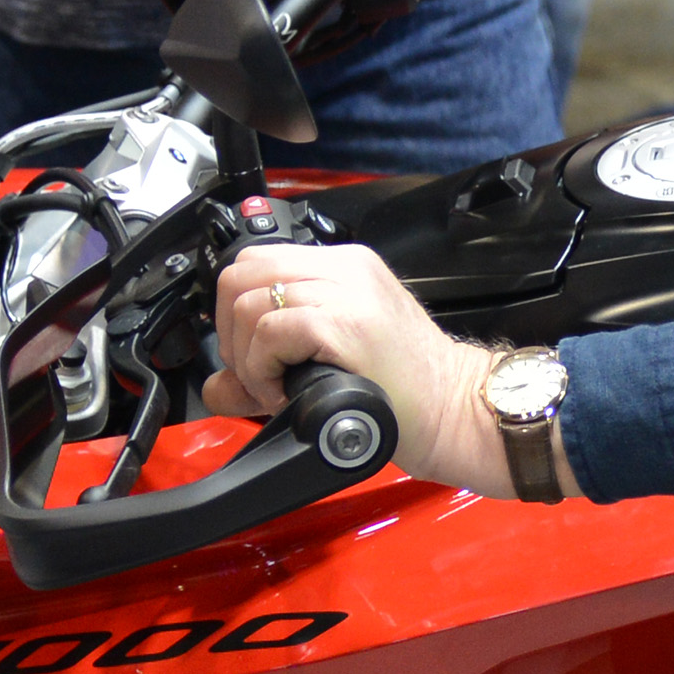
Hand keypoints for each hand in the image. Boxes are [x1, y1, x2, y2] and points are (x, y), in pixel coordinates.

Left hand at [201, 242, 511, 495]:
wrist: (456, 412)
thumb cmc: (405, 392)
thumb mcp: (331, 360)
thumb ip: (269, 366)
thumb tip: (218, 386)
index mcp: (344, 266)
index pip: (256, 262)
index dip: (236, 312)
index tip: (253, 356)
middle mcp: (345, 268)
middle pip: (242, 273)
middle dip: (232, 332)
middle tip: (259, 374)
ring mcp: (348, 292)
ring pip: (249, 301)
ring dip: (248, 357)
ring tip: (277, 388)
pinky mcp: (347, 324)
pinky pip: (271, 331)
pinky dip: (263, 370)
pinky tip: (287, 393)